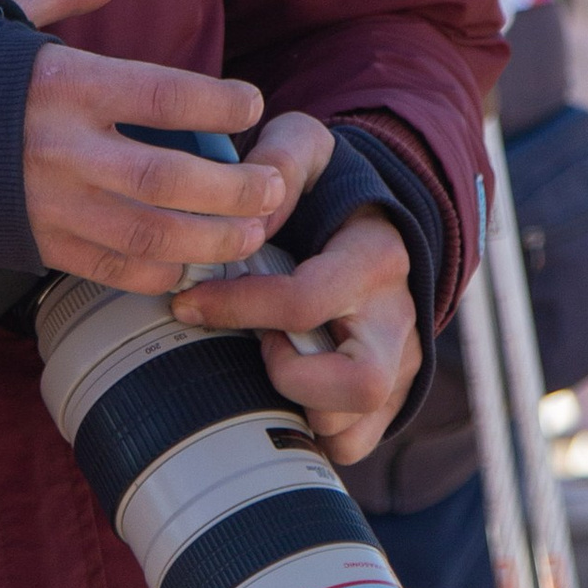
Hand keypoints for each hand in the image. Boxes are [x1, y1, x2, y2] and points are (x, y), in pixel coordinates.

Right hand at [0, 0, 287, 291]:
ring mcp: (46, 204)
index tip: (252, 104)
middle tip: (273, 187)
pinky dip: (156, 272)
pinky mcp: (31, 245)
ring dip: (210, 240)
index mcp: (61, 83)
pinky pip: (109, 269)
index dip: (219, 102)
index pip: (162, 94)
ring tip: (250, 234)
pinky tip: (187, 262)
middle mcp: (60, 148)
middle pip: (170, 177)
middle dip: (234, 189)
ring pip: (149, 235)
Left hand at [169, 127, 421, 464]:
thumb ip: (279, 157)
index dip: (238, 307)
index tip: (188, 302)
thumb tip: (254, 206)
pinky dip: (312, 432)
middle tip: (258, 345)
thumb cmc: (329, 185)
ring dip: (296, 407)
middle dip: (289, 376)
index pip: (307, 300)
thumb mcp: (307, 144)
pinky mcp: (391, 392)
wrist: (378, 214)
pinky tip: (282, 392)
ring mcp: (399, 360)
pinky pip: (354, 442)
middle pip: (359, 383)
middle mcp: (397, 317)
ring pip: (354, 425)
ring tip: (269, 361)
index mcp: (375, 258)